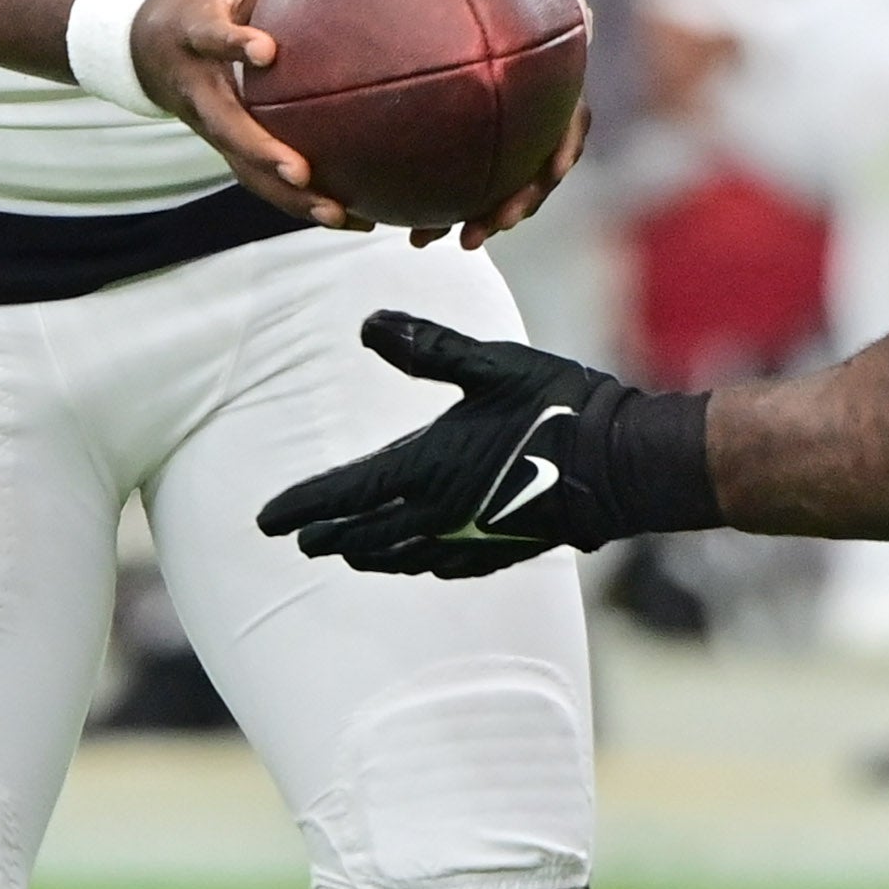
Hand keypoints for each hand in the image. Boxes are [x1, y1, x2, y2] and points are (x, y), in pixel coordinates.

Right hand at [131, 0, 369, 228]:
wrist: (138, 42)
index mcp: (198, 34)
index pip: (213, 38)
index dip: (234, 45)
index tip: (265, 51)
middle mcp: (199, 87)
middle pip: (226, 128)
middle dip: (262, 153)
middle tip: (302, 173)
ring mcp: (208, 123)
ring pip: (243, 169)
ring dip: (288, 198)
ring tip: (341, 217)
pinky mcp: (223, 146)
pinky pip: (259, 180)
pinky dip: (300, 203)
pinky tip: (352, 219)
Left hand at [257, 312, 675, 575]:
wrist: (622, 463)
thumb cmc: (557, 407)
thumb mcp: (490, 364)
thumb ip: (426, 347)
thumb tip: (368, 324)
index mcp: (428, 468)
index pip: (346, 495)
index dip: (302, 506)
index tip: (265, 519)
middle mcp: (439, 513)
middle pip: (365, 533)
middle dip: (326, 533)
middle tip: (294, 537)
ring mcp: (470, 537)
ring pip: (400, 555)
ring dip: (363, 551)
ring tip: (342, 549)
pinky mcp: (500, 548)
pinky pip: (440, 564)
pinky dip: (411, 562)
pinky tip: (413, 559)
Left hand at [413, 0, 592, 251]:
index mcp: (561, 72)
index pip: (574, 119)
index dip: (560, 151)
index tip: (545, 173)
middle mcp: (549, 109)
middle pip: (540, 170)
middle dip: (513, 205)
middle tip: (477, 231)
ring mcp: (521, 128)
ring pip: (508, 183)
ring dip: (478, 215)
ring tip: (437, 240)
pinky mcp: (491, 136)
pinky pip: (472, 172)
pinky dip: (445, 197)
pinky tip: (401, 215)